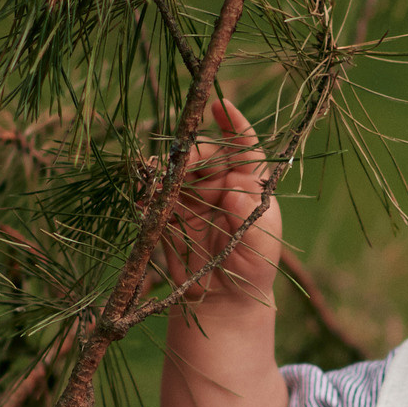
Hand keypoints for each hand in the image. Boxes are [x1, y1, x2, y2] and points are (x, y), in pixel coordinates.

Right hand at [162, 99, 281, 305]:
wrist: (224, 301)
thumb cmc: (254, 269)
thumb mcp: (262, 244)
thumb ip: (251, 215)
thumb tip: (235, 187)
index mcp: (248, 184)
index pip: (244, 146)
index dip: (234, 123)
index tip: (221, 105)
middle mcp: (219, 184)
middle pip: (203, 153)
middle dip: (192, 153)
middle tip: (182, 166)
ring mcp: (192, 197)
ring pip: (177, 169)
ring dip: (167, 170)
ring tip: (158, 179)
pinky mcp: (169, 215)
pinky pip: (156, 196)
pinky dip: (149, 194)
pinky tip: (145, 200)